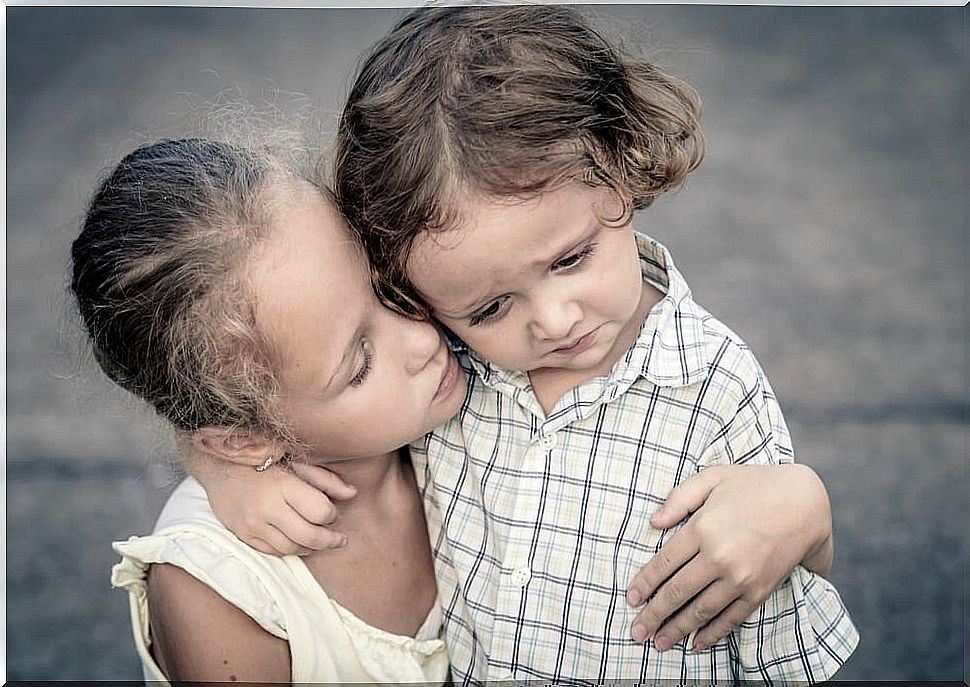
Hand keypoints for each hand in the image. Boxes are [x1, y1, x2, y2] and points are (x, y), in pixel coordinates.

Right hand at [198, 459, 356, 555]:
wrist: (219, 466)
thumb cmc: (263, 460)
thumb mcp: (296, 462)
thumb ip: (326, 480)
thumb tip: (352, 494)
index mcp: (282, 485)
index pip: (320, 512)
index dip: (332, 515)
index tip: (333, 512)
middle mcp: (266, 508)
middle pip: (308, 536)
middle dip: (330, 540)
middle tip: (340, 539)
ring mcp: (252, 525)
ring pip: (291, 548)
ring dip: (311, 548)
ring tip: (321, 540)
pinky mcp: (243, 535)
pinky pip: (272, 552)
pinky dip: (290, 550)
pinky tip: (299, 542)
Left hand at [626, 463, 832, 651]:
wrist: (803, 503)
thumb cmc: (753, 484)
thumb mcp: (712, 477)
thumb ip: (679, 498)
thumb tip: (653, 521)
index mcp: (702, 529)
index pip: (664, 564)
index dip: (644, 584)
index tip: (631, 599)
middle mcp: (718, 557)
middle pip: (677, 592)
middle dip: (653, 615)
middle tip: (636, 632)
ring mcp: (740, 577)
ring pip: (700, 611)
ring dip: (677, 630)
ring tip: (658, 644)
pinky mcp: (759, 590)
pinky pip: (731, 617)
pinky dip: (712, 633)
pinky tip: (696, 643)